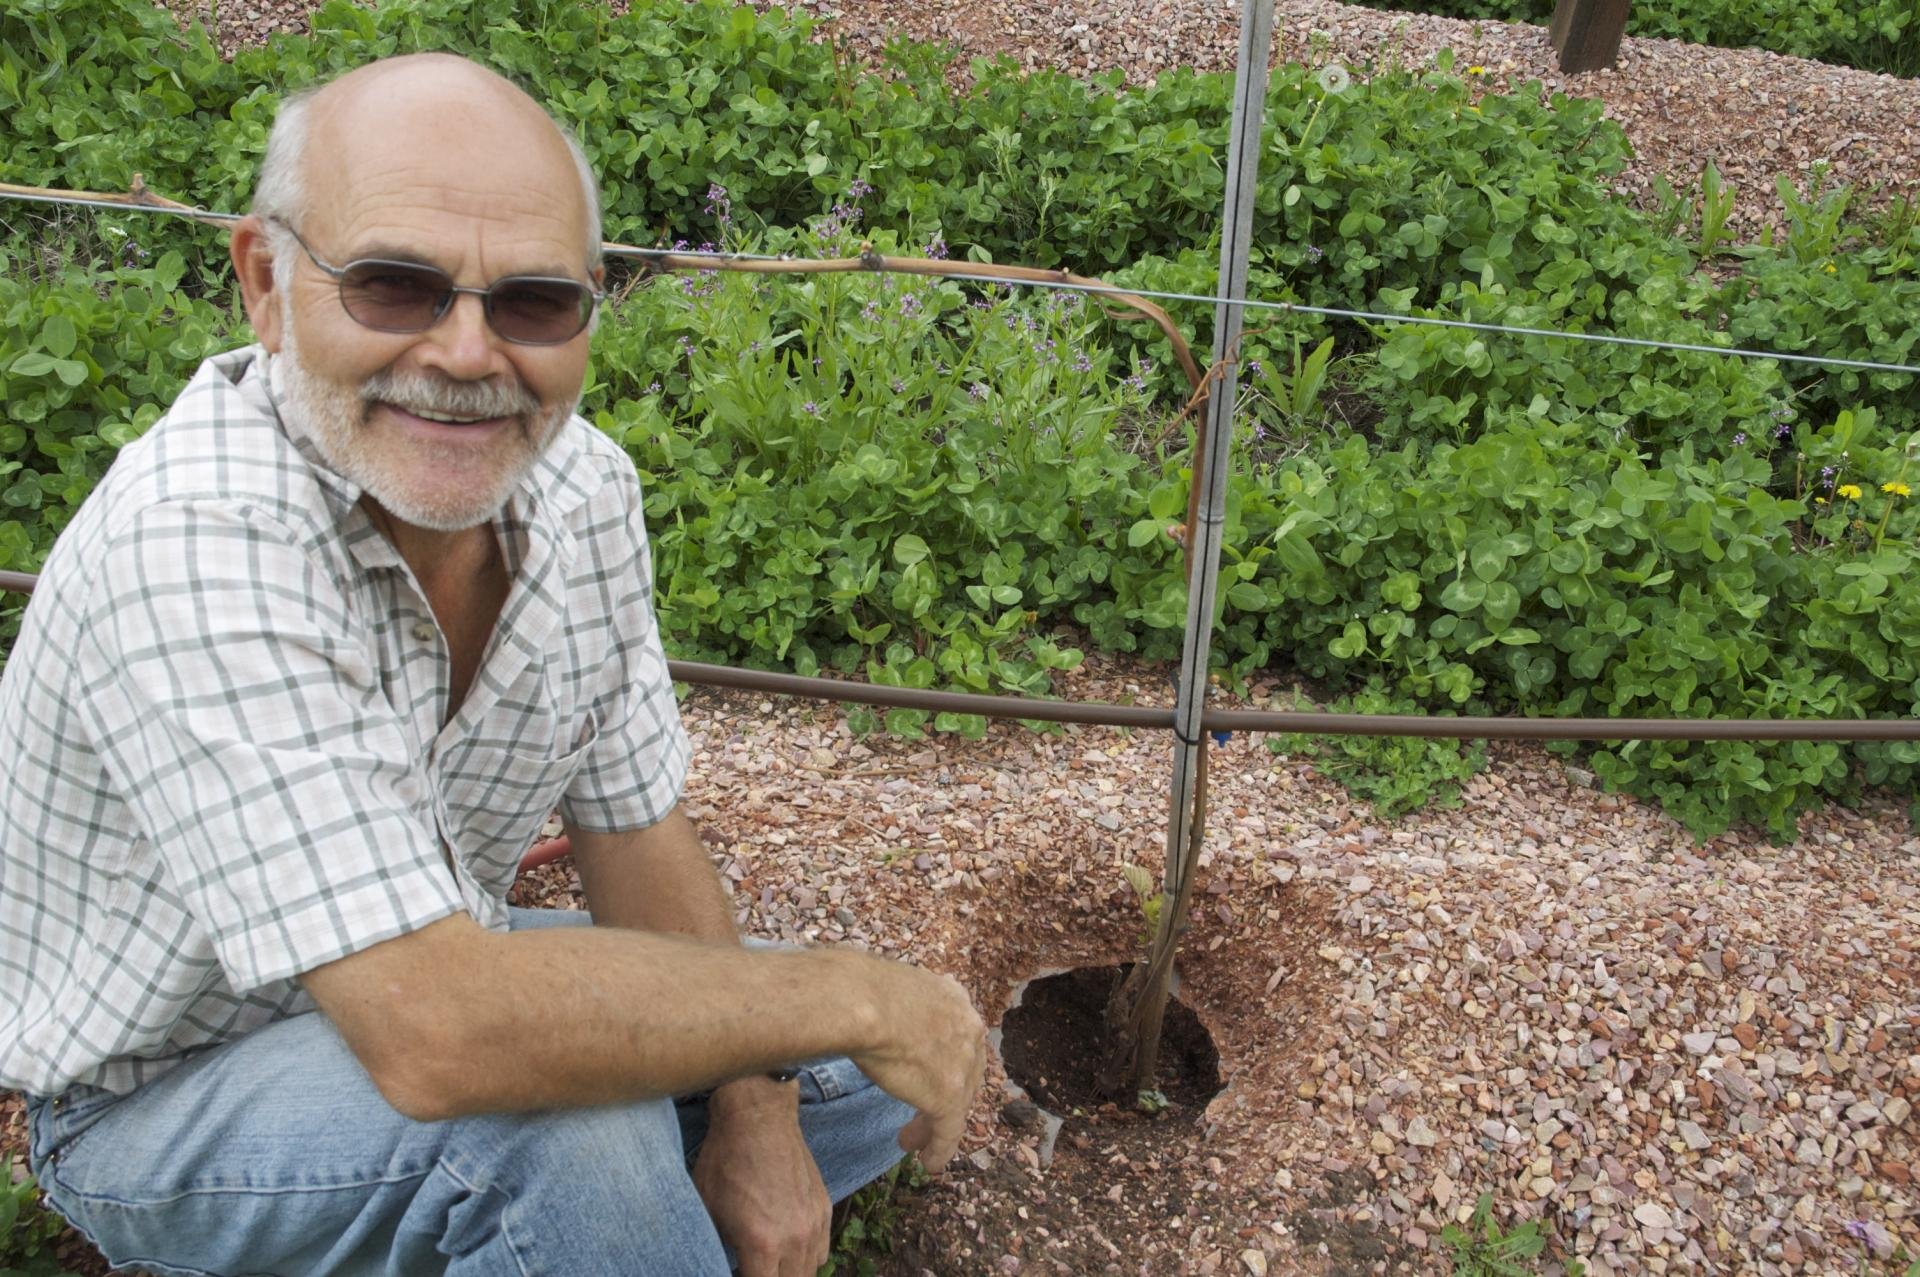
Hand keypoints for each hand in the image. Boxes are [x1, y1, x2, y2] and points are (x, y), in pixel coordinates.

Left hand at [694, 1078, 830, 1276]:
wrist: (758, 1116)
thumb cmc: (725, 1159)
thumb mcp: (707, 1209)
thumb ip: (720, 1246)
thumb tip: (725, 1261)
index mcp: (762, 1243)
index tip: (738, 1270)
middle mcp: (795, 1238)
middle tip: (754, 1267)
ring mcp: (814, 1222)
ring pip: (811, 1271)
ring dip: (791, 1273)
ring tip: (772, 1265)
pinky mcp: (824, 1206)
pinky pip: (822, 1249)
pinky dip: (808, 1257)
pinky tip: (789, 1250)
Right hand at [846, 962, 987, 1173]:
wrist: (862, 1001)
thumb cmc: (859, 988)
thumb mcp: (887, 986)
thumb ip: (892, 1000)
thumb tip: (858, 997)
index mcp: (953, 998)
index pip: (956, 1035)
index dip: (941, 1058)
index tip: (924, 1071)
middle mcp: (967, 1028)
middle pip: (962, 1070)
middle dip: (941, 1092)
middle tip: (920, 1109)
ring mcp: (961, 1065)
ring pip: (955, 1103)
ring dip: (933, 1124)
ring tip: (910, 1139)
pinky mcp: (948, 1096)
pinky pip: (949, 1131)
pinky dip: (938, 1150)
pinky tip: (928, 1164)